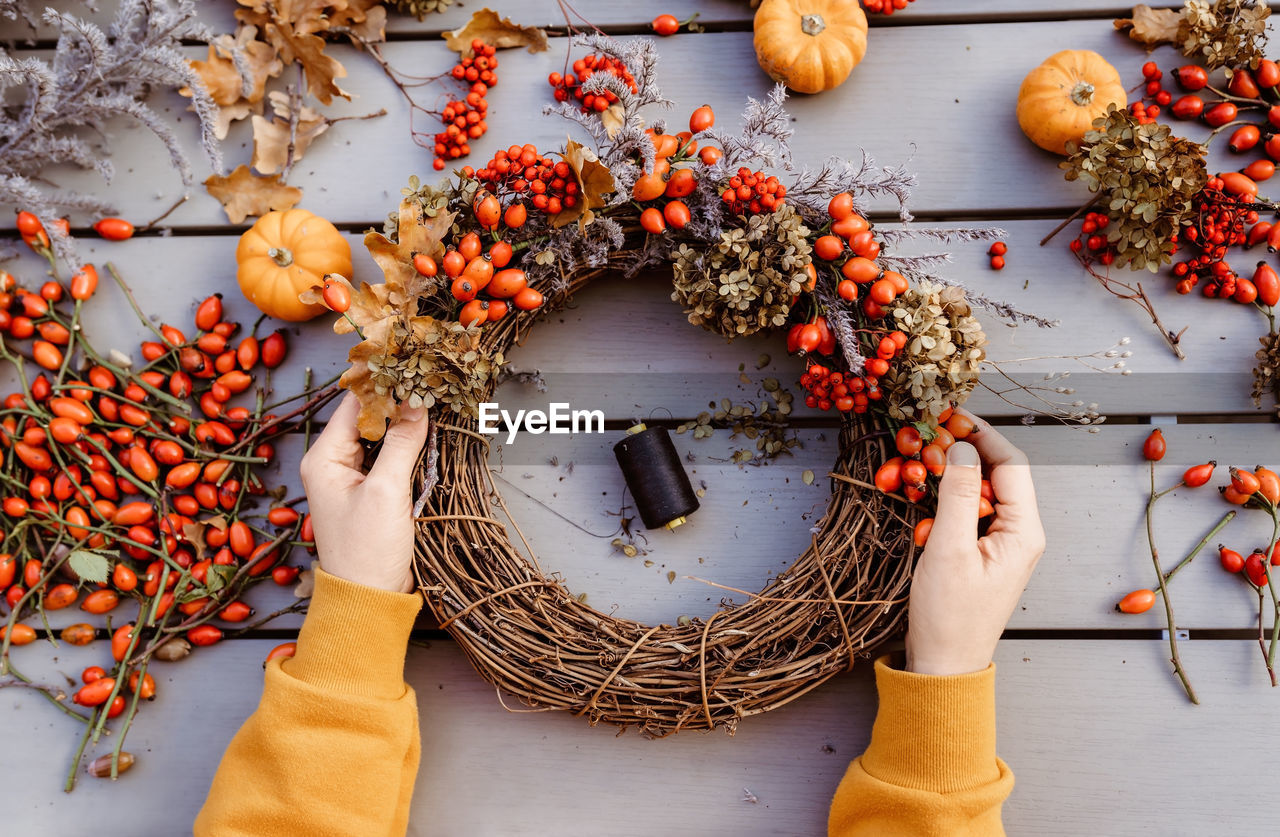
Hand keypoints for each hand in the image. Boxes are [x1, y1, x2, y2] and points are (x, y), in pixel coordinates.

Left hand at [299, 393, 429, 593]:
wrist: (368, 599)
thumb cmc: (367, 551)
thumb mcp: (387, 492)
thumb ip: (402, 444)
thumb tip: (417, 403)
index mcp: (324, 458)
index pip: (354, 405)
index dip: (384, 384)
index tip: (414, 367)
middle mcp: (332, 463)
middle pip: (367, 417)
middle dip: (397, 401)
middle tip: (429, 384)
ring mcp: (351, 478)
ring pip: (380, 436)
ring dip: (404, 424)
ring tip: (432, 403)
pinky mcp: (370, 492)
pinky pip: (387, 457)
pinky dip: (406, 446)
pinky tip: (428, 437)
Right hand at [905, 411, 1045, 675]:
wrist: (944, 665)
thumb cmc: (949, 615)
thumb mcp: (948, 549)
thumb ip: (956, 494)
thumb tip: (960, 448)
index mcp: (1023, 531)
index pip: (1010, 464)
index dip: (981, 434)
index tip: (949, 415)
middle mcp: (1018, 532)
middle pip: (994, 472)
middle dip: (960, 451)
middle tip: (924, 437)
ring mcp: (1000, 542)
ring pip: (976, 489)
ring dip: (947, 475)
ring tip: (915, 464)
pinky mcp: (980, 550)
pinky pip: (965, 511)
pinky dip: (942, 499)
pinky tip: (918, 496)